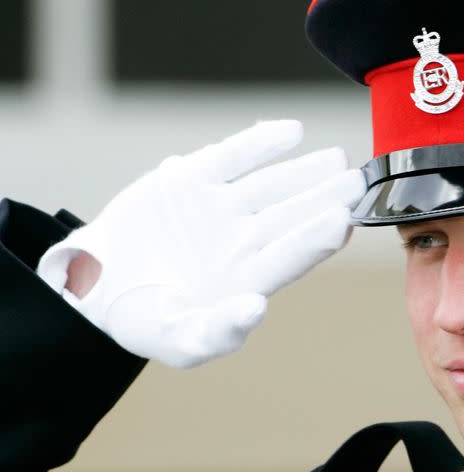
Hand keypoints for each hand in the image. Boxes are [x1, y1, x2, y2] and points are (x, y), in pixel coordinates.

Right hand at [36, 120, 365, 366]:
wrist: (97, 285)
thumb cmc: (147, 321)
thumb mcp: (181, 340)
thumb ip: (220, 331)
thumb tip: (257, 309)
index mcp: (249, 278)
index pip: (293, 255)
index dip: (318, 237)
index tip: (343, 219)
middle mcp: (243, 240)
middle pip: (292, 215)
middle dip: (325, 197)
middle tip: (357, 180)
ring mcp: (221, 207)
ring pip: (270, 184)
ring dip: (303, 170)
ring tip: (336, 158)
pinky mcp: (192, 180)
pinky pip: (233, 157)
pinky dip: (260, 143)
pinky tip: (291, 132)